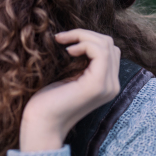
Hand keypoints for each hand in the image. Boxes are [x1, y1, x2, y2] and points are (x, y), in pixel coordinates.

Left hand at [19, 29, 120, 151]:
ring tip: (63, 42)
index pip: (110, 49)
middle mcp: (113, 85)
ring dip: (82, 36)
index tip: (64, 40)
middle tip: (61, 38)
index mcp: (107, 83)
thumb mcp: (69, 76)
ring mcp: (108, 86)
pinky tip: (69, 51)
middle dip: (85, 34)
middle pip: (110, 44)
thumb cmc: (49, 99)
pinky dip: (84, 44)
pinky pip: (101, 53)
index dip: (88, 38)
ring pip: (106, 45)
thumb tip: (80, 39)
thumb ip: (82, 63)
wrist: (42, 121)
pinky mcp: (97, 85)